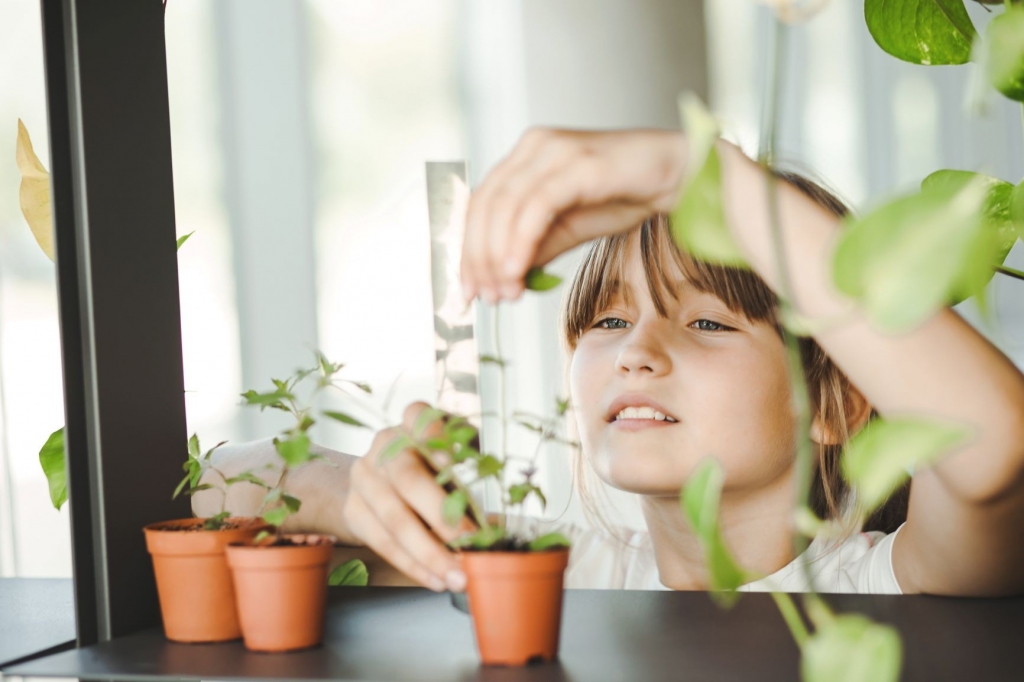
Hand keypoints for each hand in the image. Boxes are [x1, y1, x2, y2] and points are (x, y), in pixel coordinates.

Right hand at [342, 402, 475, 591]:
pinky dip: (413, 565)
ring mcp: (363, 476)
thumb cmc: (435, 467)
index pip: (420, 417)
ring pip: (394, 518)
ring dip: (429, 553)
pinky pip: (382, 542)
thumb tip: (492, 522)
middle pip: (408, 479)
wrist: (381, 480)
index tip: (453, 461)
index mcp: (413, 420)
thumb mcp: (456, 455)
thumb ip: (470, 472)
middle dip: (442, 517)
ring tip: (457, 576)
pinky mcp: (353, 508)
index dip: (435, 438)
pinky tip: (435, 579)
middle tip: (470, 545)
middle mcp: (383, 443)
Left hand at [461, 128, 686, 302]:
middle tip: (483, 297)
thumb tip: (503, 280)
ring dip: (498, 257)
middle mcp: (533, 147)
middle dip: (478, 258)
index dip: (468, 249)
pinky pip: (536, 207)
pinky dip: (521, 242)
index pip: (481, 204)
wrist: (676, 175)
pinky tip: (517, 273)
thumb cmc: (623, 196)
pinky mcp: (576, 162)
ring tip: (502, 293)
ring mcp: (554, 151)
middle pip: (486, 205)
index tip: (468, 289)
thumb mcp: (568, 228)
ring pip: (505, 207)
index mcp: (525, 156)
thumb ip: (535, 247)